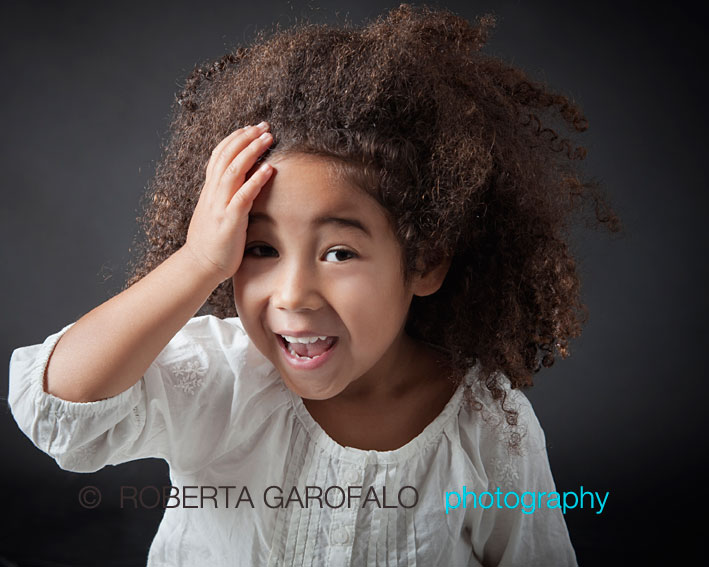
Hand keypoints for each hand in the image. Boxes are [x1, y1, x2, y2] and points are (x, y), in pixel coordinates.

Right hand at [183, 122, 273, 282]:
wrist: (199, 266)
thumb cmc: (212, 242)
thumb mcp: (216, 212)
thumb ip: (225, 196)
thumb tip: (242, 183)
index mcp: (210, 190)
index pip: (219, 156)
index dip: (234, 139)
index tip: (250, 128)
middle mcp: (213, 194)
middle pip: (226, 156)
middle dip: (245, 138)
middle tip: (263, 126)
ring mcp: (220, 206)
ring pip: (234, 171)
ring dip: (251, 152)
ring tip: (267, 139)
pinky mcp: (229, 221)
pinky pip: (243, 196)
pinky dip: (255, 181)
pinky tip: (268, 169)